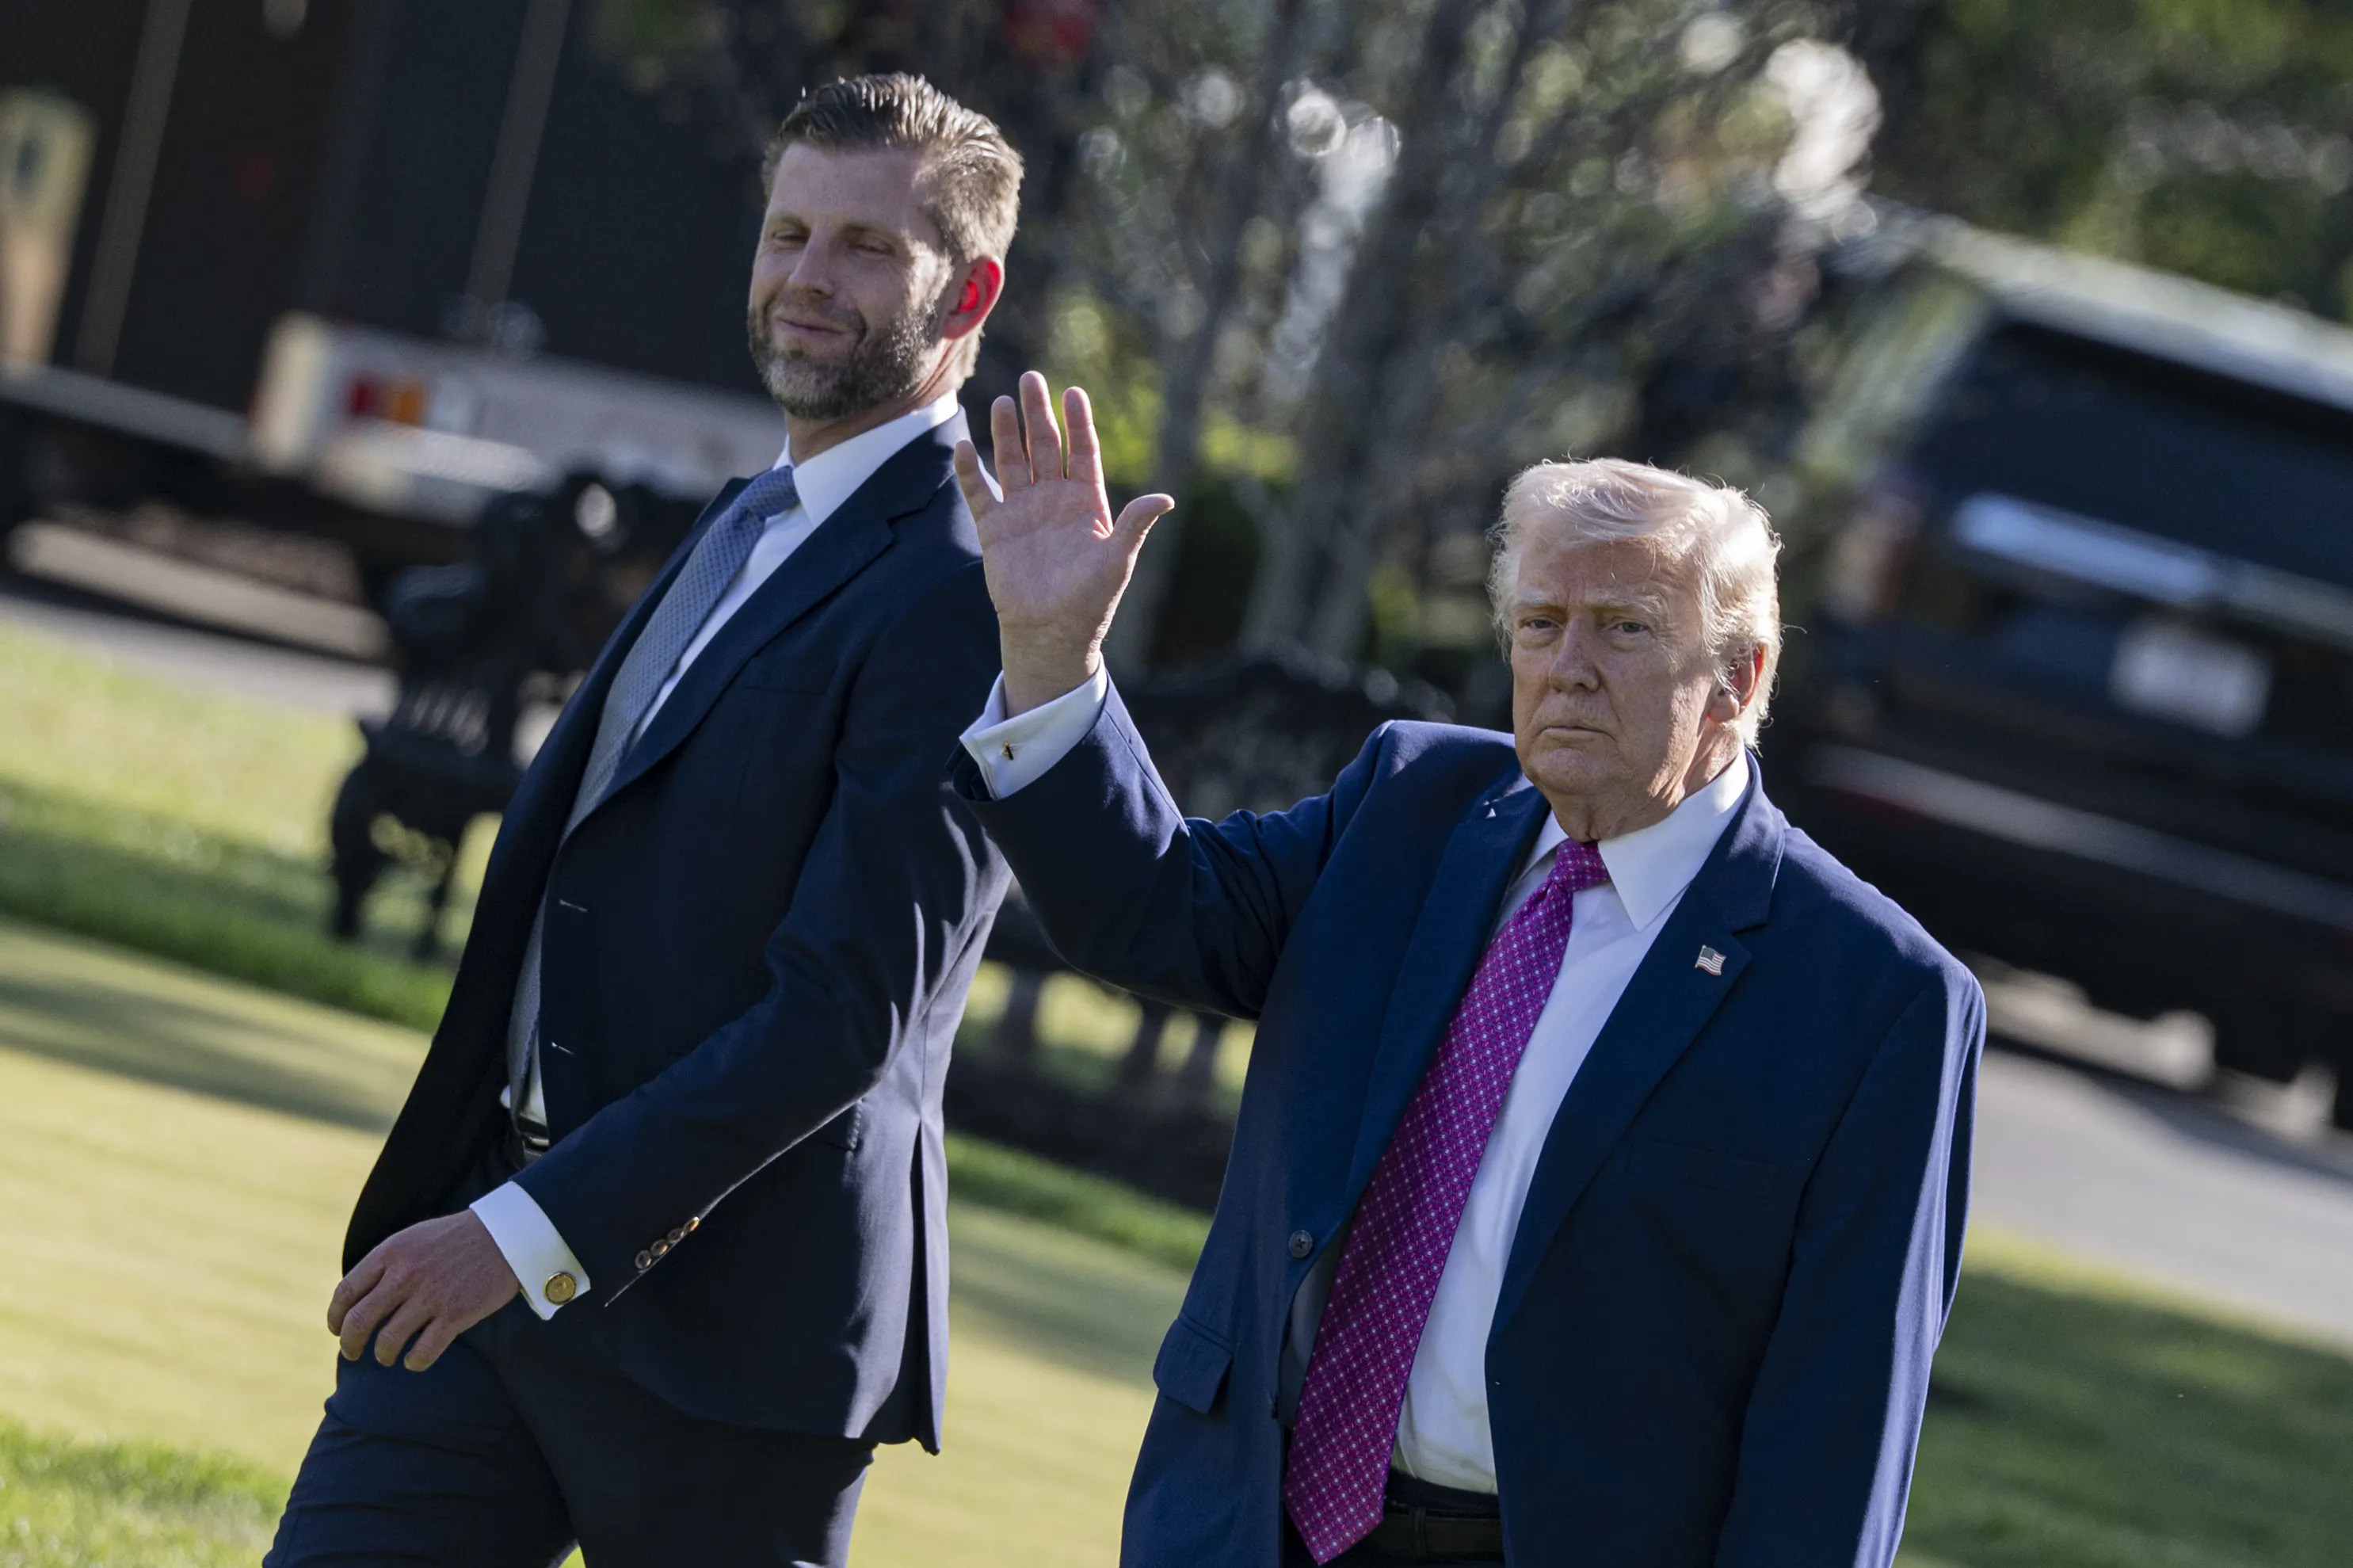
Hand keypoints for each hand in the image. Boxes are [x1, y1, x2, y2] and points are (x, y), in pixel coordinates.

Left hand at [328, 1212, 519, 1371]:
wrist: (505, 1236)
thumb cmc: (456, 1239)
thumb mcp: (413, 1239)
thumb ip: (385, 1264)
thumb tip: (357, 1299)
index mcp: (391, 1252)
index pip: (346, 1292)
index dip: (335, 1317)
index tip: (337, 1329)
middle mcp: (406, 1274)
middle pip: (359, 1321)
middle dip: (350, 1344)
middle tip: (353, 1353)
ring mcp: (431, 1295)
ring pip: (388, 1342)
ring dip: (383, 1355)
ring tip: (389, 1356)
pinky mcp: (457, 1314)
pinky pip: (423, 1352)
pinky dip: (414, 1362)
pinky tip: (415, 1360)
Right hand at [953, 371, 1172, 714]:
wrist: (1052, 633)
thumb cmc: (1090, 600)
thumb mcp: (1118, 561)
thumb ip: (1135, 526)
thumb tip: (1165, 499)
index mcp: (1086, 503)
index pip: (1082, 452)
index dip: (1078, 423)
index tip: (1073, 393)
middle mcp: (1053, 500)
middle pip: (1046, 447)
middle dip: (1038, 414)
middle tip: (1032, 380)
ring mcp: (1022, 512)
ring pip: (1012, 462)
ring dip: (1006, 433)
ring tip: (1003, 401)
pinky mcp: (995, 530)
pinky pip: (979, 494)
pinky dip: (970, 472)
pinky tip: (965, 448)